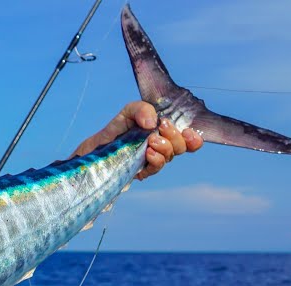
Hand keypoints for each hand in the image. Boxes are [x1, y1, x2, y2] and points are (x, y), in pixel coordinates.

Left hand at [72, 100, 202, 179]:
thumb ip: (141, 109)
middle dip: (175, 137)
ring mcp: (152, 160)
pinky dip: (155, 160)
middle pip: (181, 147)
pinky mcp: (142, 171)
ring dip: (165, 148)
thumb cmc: (117, 129)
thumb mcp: (128, 112)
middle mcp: (162, 147)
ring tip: (151, 141)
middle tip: (162, 128)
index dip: (194, 139)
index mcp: (165, 133)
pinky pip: (155, 168)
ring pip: (169, 157)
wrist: (96, 147)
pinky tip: (148, 153)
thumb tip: (152, 122)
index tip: (189, 133)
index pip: (188, 139)